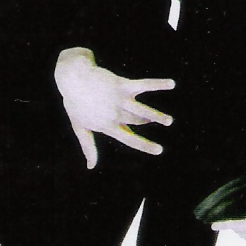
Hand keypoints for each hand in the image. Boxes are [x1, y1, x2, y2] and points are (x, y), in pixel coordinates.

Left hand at [54, 47, 174, 168]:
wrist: (73, 78)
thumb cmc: (75, 103)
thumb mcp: (80, 127)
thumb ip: (88, 147)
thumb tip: (91, 167)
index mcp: (108, 125)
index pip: (129, 139)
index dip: (145, 145)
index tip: (159, 150)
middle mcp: (115, 114)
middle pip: (138, 120)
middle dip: (149, 120)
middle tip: (164, 120)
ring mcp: (120, 100)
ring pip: (143, 110)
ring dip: (157, 116)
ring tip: (169, 121)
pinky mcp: (123, 85)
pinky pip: (144, 85)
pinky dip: (158, 84)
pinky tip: (172, 84)